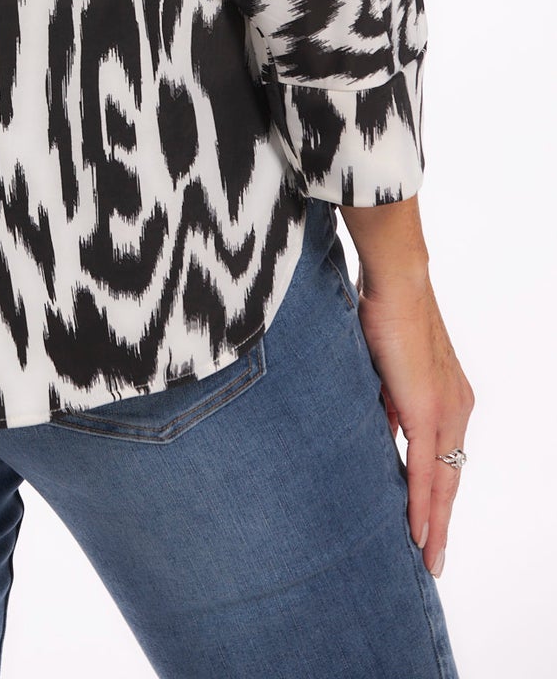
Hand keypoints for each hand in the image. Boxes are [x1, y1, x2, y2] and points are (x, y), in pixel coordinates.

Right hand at [352, 269, 473, 580]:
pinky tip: (418, 532)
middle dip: (441, 523)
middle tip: (432, 560)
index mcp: (449, 397)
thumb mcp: (387, 368)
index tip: (429, 526)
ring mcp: (445, 411)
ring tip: (427, 557)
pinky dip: (423, 505)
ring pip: (443, 482)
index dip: (438, 495)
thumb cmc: (386, 309)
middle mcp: (456, 409)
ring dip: (434, 523)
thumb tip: (383, 428)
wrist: (396, 279)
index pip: (445, 458)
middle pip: (451, 479)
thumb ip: (390, 401)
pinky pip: (426, 470)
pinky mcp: (427, 411)